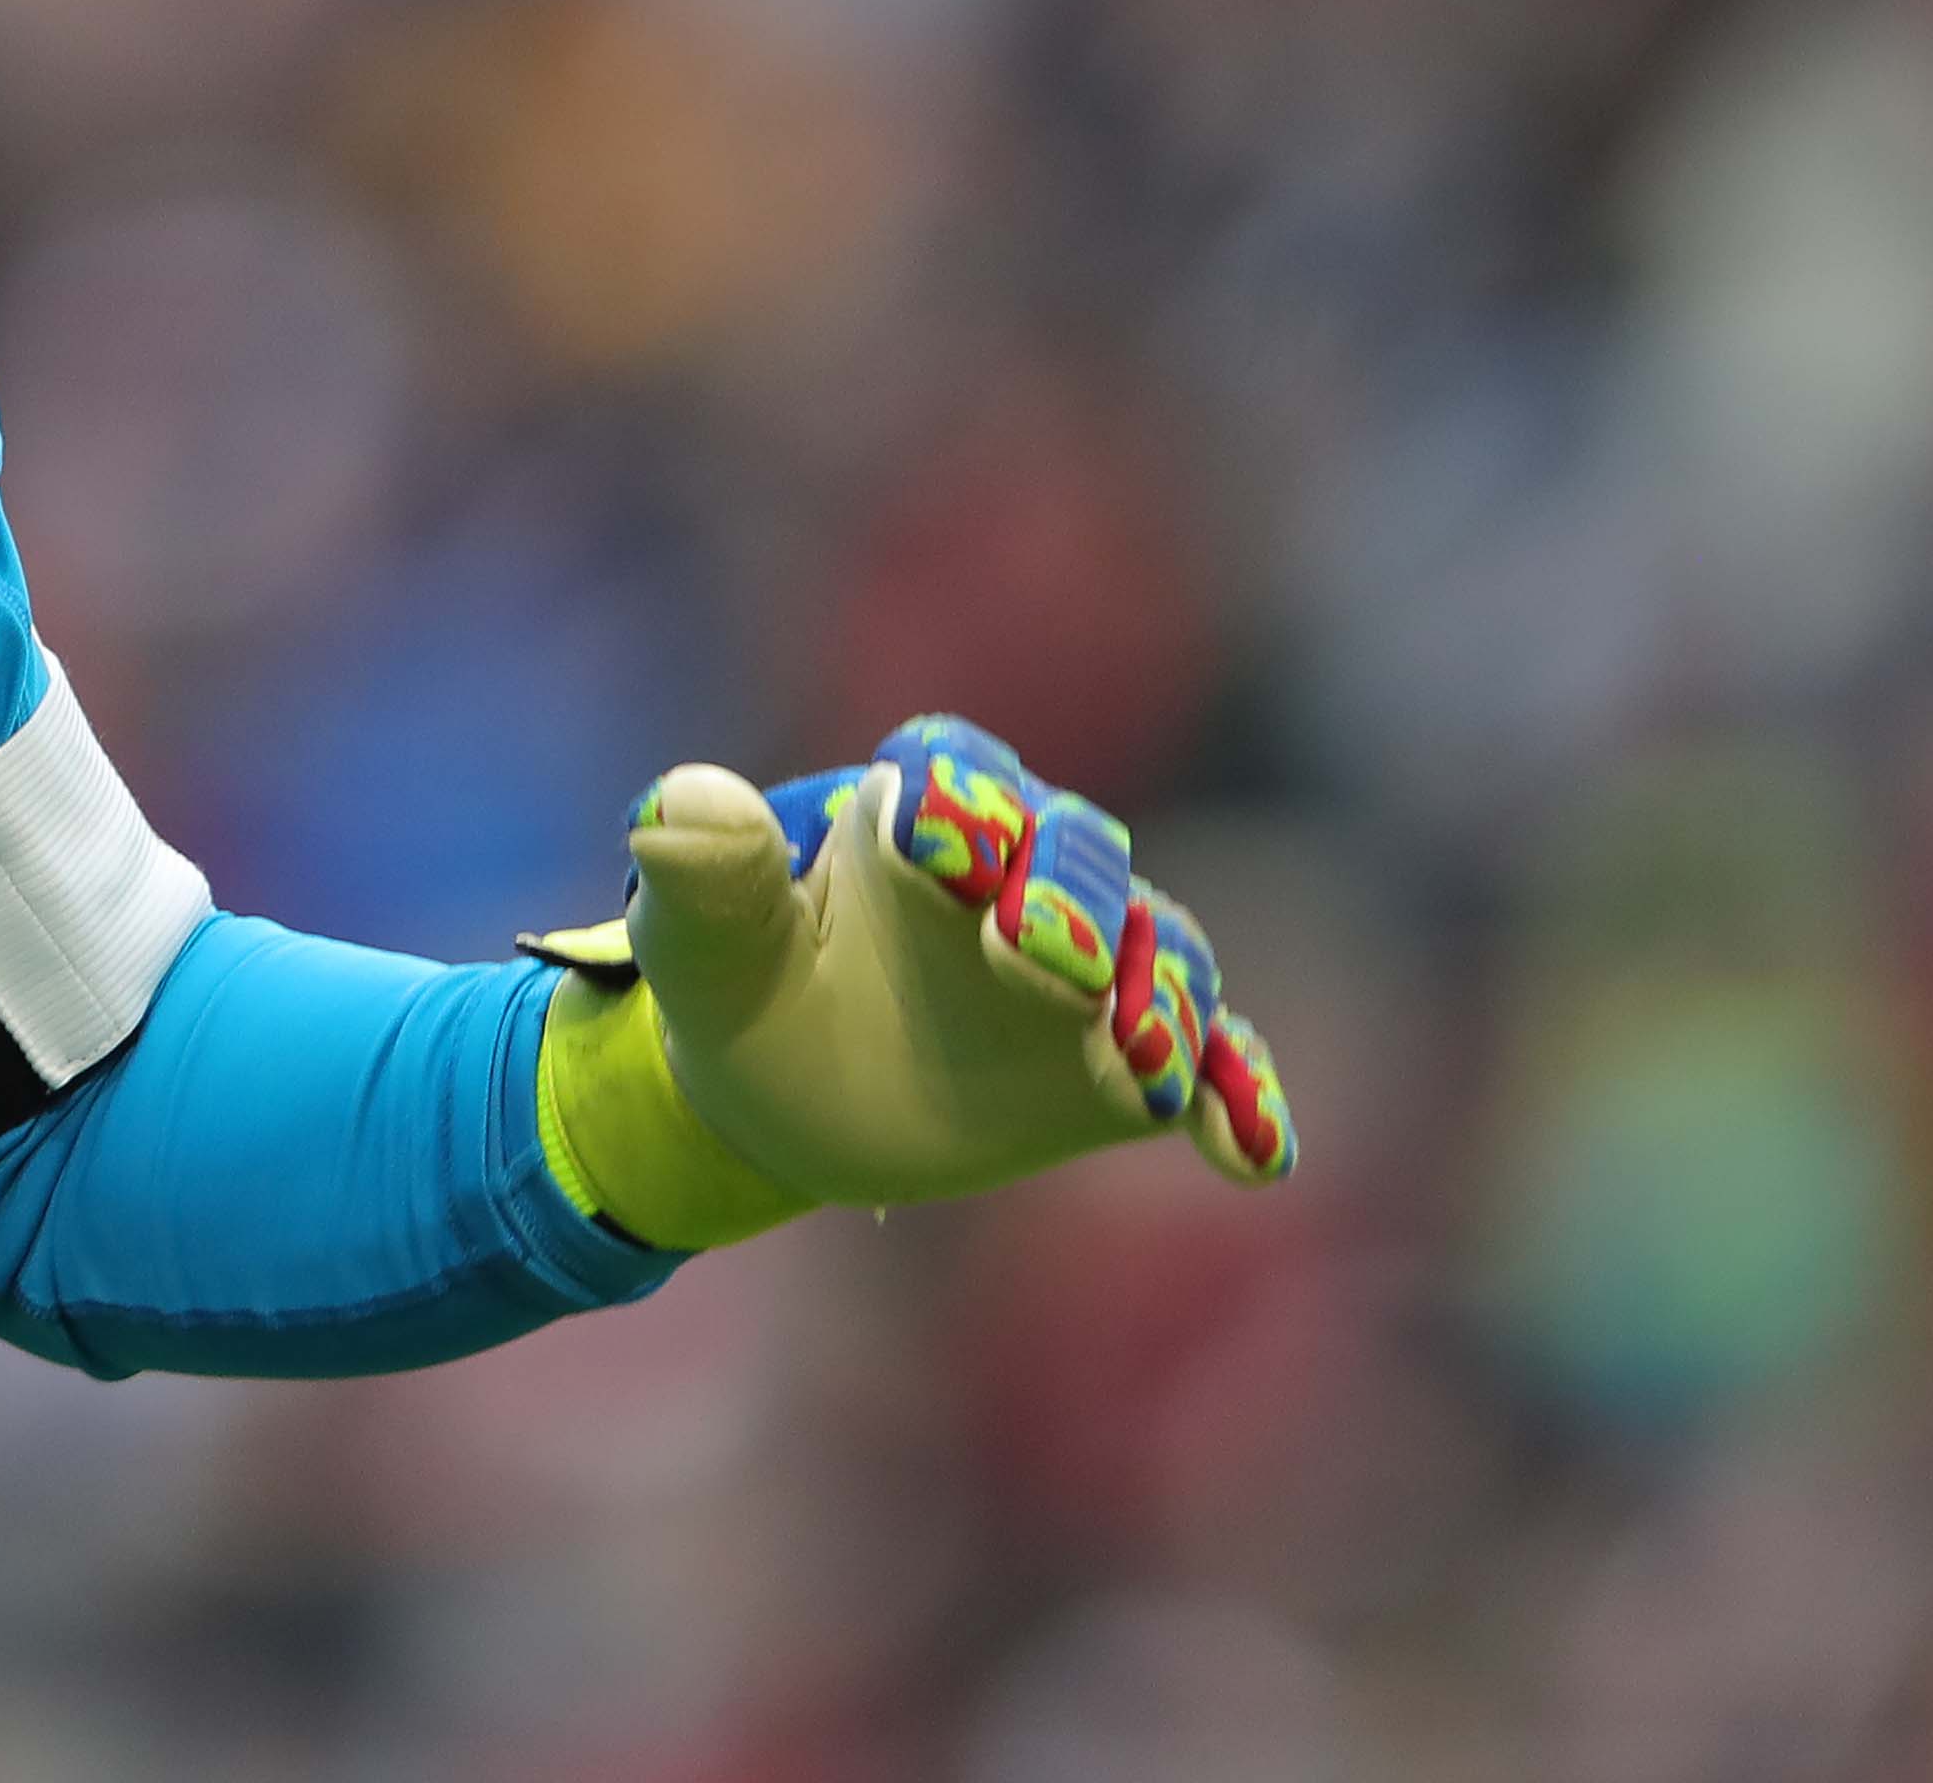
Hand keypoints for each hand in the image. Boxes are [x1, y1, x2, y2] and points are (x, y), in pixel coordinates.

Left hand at [524, 714, 1298, 1250]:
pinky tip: (1255, 1157)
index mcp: (918, 814)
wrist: (786, 1096)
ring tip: (1141, 1060)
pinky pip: (1209, 1067)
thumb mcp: (704, 945)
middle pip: (1079, 854)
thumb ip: (704, 877)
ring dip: (1165, 998)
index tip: (946, 849)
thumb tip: (677, 807)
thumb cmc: (741, 990)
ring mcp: (1092, 968)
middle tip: (1050, 957)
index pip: (956, 775)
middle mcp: (1025, 869)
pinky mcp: (1126, 1062)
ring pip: (1162, 954)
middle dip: (1076, 898)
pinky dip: (1240, 1100)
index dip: (961, 800)